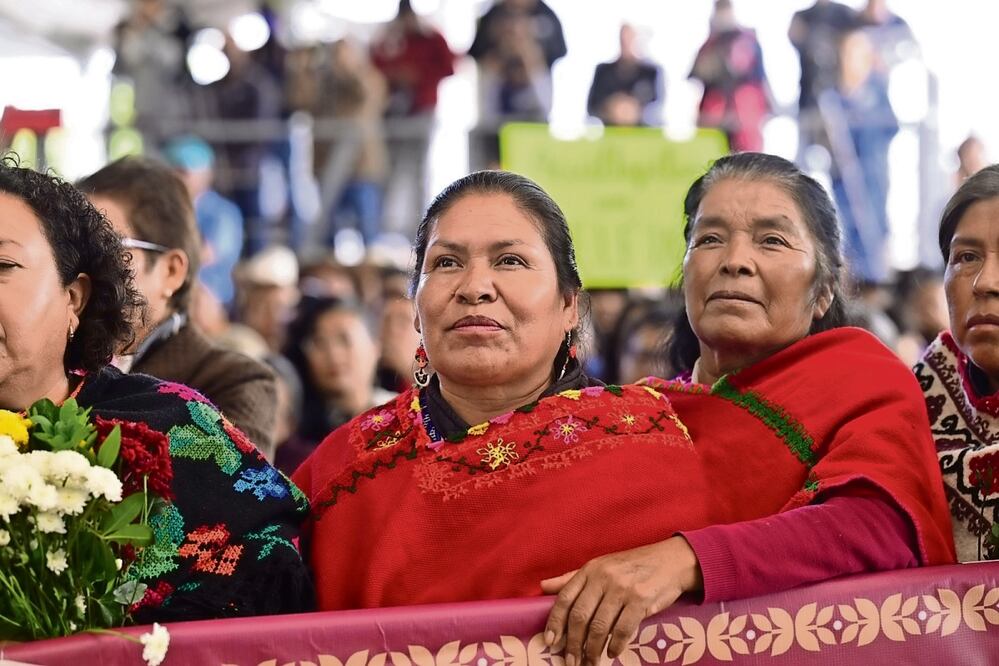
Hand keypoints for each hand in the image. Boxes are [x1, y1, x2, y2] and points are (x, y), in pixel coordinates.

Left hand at [541, 536, 702, 665]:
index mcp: (590, 570)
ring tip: (591, 663)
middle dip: (573, 644)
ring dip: (593, 650)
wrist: (671, 560)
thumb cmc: (633, 565)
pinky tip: (612, 653)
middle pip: (580, 616)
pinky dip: (616, 645)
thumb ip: (573, 578)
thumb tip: (544, 586)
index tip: (550, 642)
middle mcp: (603, 577)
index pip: (565, 598)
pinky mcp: (641, 599)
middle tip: (571, 662)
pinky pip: (623, 629)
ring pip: (600, 626)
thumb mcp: (600, 566)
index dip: (555, 622)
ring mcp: (622, 588)